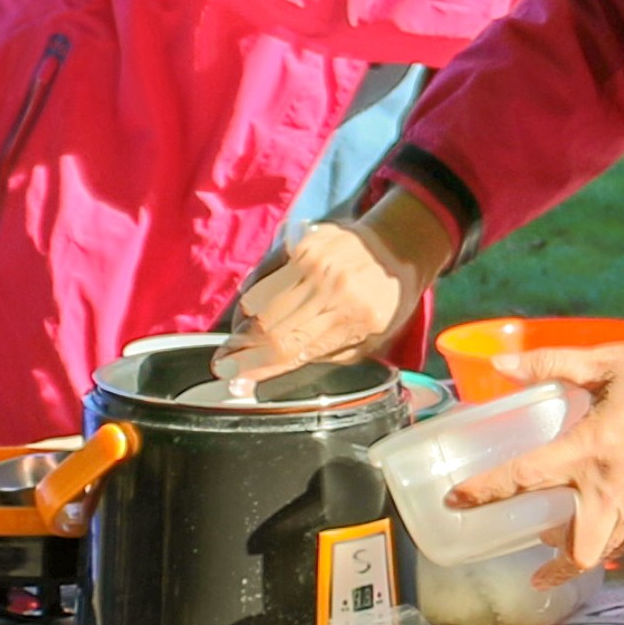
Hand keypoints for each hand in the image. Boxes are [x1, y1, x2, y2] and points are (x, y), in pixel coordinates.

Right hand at [215, 196, 447, 382]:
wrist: (400, 244)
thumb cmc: (388, 299)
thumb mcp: (372, 338)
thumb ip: (329, 354)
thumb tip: (279, 367)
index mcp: (354, 319)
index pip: (291, 348)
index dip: (256, 366)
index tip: (233, 380)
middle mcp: (332, 289)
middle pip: (270, 327)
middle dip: (241, 351)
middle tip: (223, 365)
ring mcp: (316, 262)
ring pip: (261, 302)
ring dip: (243, 327)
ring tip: (236, 342)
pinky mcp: (303, 244)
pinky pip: (264, 275)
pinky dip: (252, 296)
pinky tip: (249, 312)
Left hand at [456, 337, 623, 578]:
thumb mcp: (606, 361)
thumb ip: (551, 363)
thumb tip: (500, 363)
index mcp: (591, 449)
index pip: (525, 477)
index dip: (485, 492)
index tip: (455, 502)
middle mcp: (613, 487)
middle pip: (575, 550)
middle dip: (549, 567)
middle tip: (525, 558)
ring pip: (603, 552)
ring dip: (575, 561)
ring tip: (553, 556)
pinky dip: (608, 543)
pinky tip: (596, 531)